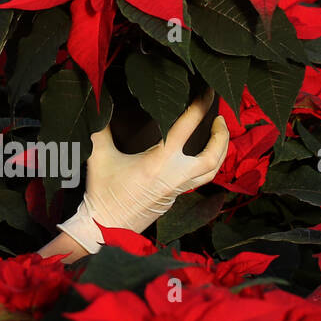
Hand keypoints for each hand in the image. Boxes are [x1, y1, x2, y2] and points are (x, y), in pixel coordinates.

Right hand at [56, 91, 229, 253]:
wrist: (105, 228)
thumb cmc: (103, 193)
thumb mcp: (99, 156)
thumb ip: (102, 128)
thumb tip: (102, 104)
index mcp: (159, 163)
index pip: (186, 128)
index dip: (199, 107)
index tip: (206, 93)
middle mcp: (175, 177)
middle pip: (212, 157)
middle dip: (222, 136)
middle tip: (220, 118)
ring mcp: (177, 190)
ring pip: (211, 172)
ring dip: (220, 152)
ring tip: (218, 135)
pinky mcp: (174, 198)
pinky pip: (199, 180)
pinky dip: (207, 165)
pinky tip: (200, 155)